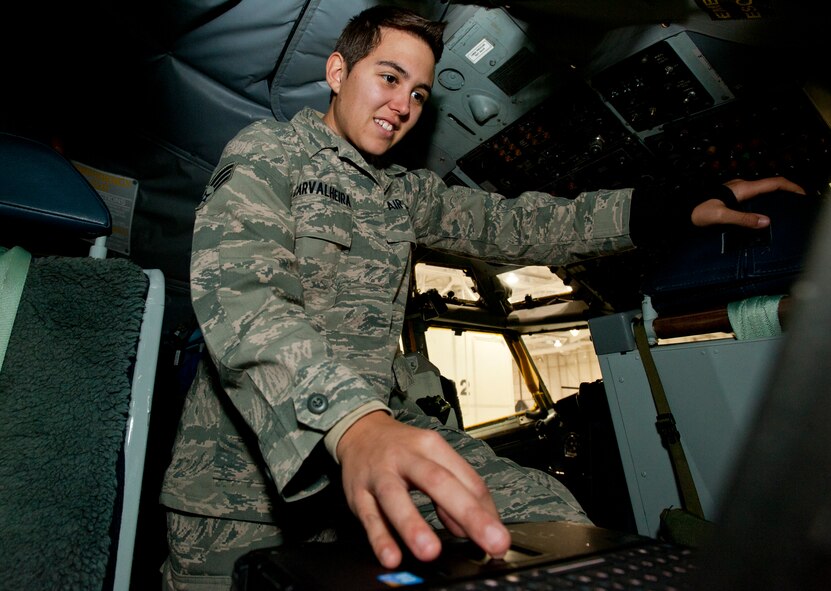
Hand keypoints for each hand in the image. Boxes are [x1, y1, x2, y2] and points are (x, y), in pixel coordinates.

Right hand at [336, 411, 510, 568]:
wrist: (360, 432)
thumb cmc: (402, 450)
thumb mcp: (432, 458)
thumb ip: (455, 490)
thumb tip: (469, 528)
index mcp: (432, 446)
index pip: (467, 478)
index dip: (486, 510)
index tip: (500, 537)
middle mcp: (407, 457)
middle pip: (439, 481)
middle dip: (468, 513)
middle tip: (491, 541)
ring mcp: (380, 474)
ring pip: (395, 498)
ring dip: (413, 525)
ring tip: (430, 551)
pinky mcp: (358, 493)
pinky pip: (369, 517)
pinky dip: (380, 538)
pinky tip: (391, 556)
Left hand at [691, 176, 805, 227]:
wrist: (680, 212)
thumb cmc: (697, 212)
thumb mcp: (720, 216)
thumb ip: (742, 219)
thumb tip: (766, 221)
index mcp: (742, 188)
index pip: (773, 182)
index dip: (791, 186)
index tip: (804, 194)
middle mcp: (741, 186)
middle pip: (769, 185)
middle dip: (786, 191)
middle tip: (798, 204)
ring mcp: (735, 191)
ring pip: (761, 191)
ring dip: (775, 196)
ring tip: (785, 209)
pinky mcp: (730, 197)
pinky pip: (753, 197)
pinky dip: (764, 201)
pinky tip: (763, 213)